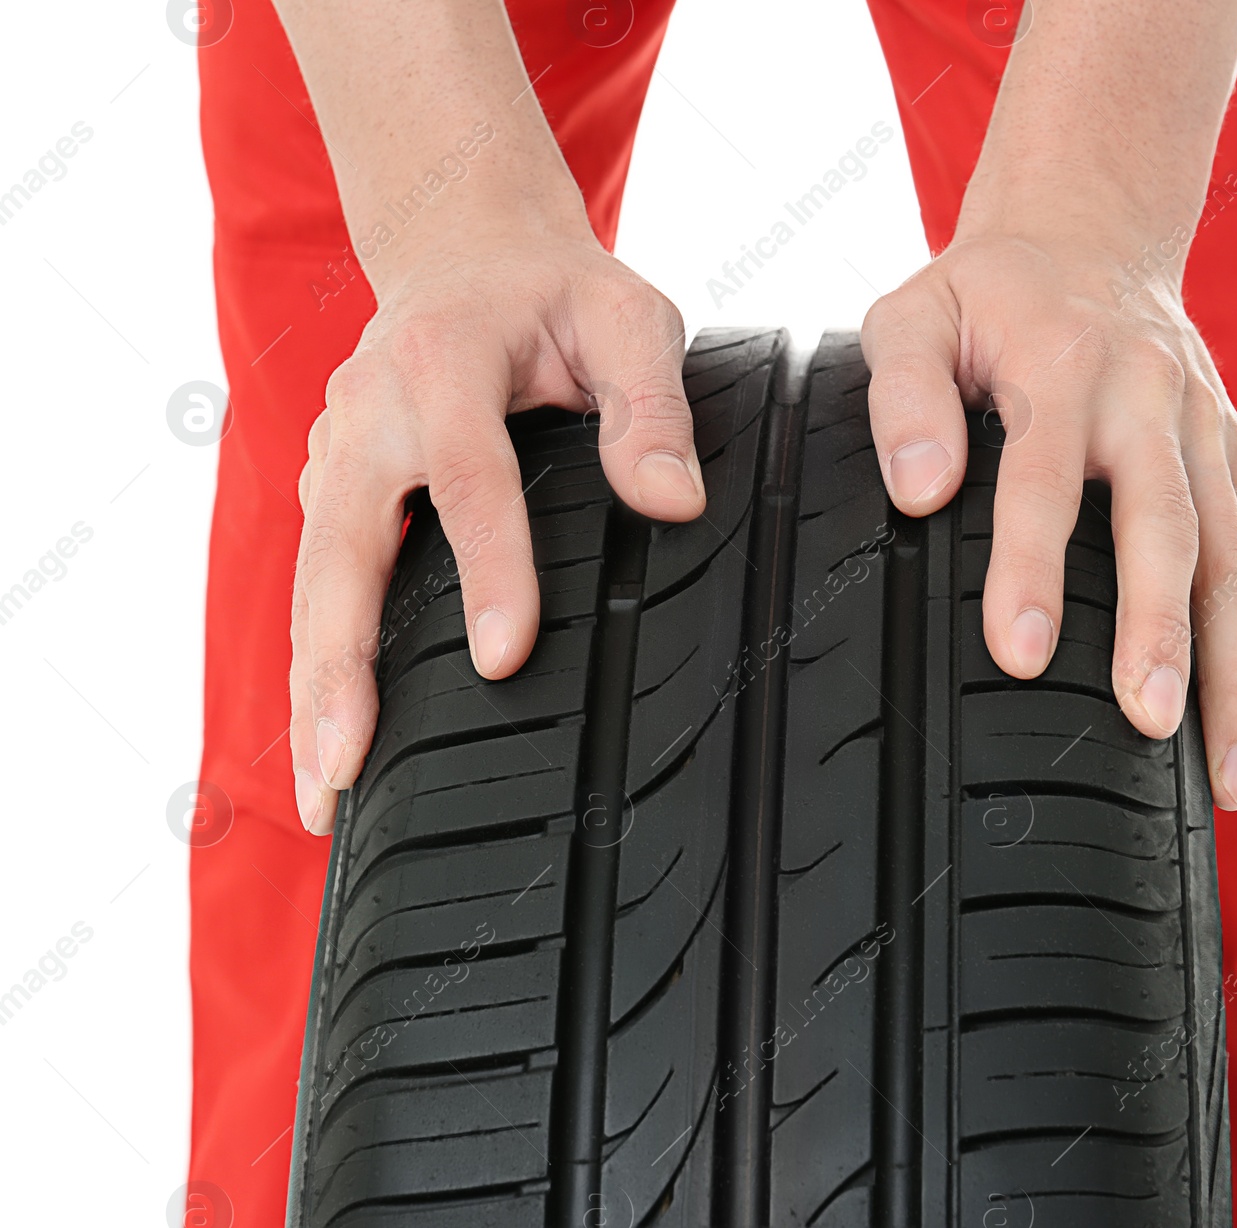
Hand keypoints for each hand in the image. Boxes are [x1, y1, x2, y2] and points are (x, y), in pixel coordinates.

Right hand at [291, 226, 701, 833]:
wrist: (464, 248)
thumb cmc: (557, 291)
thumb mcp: (627, 317)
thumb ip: (653, 406)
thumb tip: (674, 503)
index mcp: (443, 361)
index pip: (468, 479)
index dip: (486, 569)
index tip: (502, 658)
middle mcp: (367, 411)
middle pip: (342, 552)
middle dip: (339, 665)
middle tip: (343, 768)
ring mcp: (335, 453)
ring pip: (313, 583)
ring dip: (310, 686)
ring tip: (322, 791)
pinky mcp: (332, 487)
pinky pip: (318, 583)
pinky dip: (315, 661)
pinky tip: (326, 737)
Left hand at [860, 232, 1236, 809]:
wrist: (1095, 229)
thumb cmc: (988, 290)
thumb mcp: (914, 312)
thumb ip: (902, 396)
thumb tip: (920, 492)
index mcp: (1065, 364)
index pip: (1044, 480)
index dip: (1032, 569)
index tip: (1019, 654)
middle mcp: (1151, 397)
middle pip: (1165, 526)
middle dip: (1159, 630)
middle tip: (1146, 722)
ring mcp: (1205, 428)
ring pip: (1230, 557)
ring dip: (1231, 667)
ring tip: (1227, 774)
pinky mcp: (1233, 454)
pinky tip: (1236, 725)